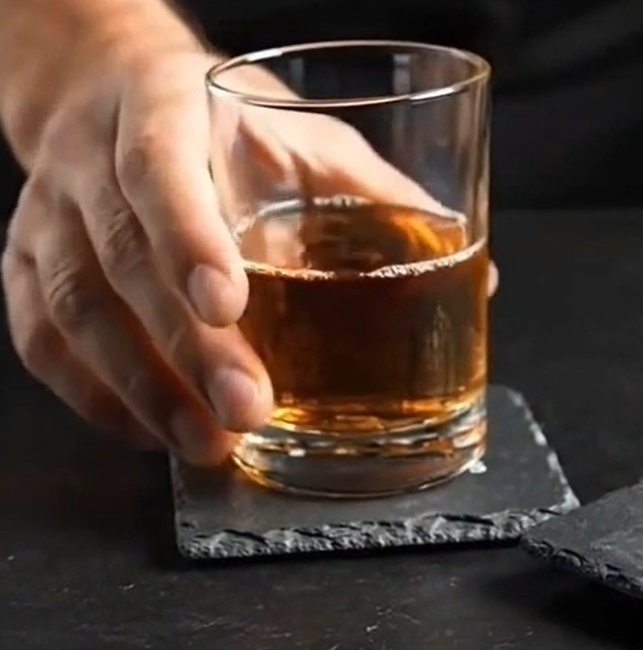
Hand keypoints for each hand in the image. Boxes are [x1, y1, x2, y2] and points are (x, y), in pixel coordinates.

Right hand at [2, 46, 492, 464]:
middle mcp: (89, 164)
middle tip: (249, 410)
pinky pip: (44, 341)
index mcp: (161, 111)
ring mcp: (48, 218)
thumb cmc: (220, 119)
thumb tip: (478, 276)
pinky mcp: (26, 266)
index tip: (229, 306)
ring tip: (208, 444)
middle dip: (187, 348)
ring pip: (74, 312)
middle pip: (122, 260)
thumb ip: (377, 196)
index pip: (161, 172)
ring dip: (144, 388)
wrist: (108, 92)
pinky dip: (98, 396)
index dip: (189, 239)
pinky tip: (152, 431)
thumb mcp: (302, 132)